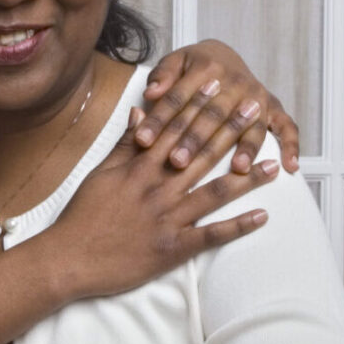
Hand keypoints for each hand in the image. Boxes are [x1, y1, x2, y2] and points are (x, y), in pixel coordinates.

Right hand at [29, 105, 281, 298]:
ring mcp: (167, 218)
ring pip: (214, 193)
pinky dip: (238, 227)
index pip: (175, 128)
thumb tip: (141, 114)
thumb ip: (124, 144)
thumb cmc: (83, 216)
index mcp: (140, 168)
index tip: (219, 85)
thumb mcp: (100, 173)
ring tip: (274, 165)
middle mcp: (158, 188)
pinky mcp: (172, 248)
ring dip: (247, 179)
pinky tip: (263, 216)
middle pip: (202, 153)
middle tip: (256, 109)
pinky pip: (212, 236)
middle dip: (231, 130)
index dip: (200, 105)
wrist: (69, 258)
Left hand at [140, 39, 302, 173]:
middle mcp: (235, 81)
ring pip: (249, 125)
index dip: (159, 119)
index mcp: (206, 67)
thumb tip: (151, 93)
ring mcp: (257, 96)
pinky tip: (289, 167)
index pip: (178, 97)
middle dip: (195, 139)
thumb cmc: (192, 66)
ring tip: (236, 169)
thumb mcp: (174, 62)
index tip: (142, 141)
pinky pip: (287, 127)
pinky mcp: (273, 108)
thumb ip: (162, 77)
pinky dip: (291, 145)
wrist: (223, 54)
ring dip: (244, 147)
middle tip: (178, 162)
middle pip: (213, 115)